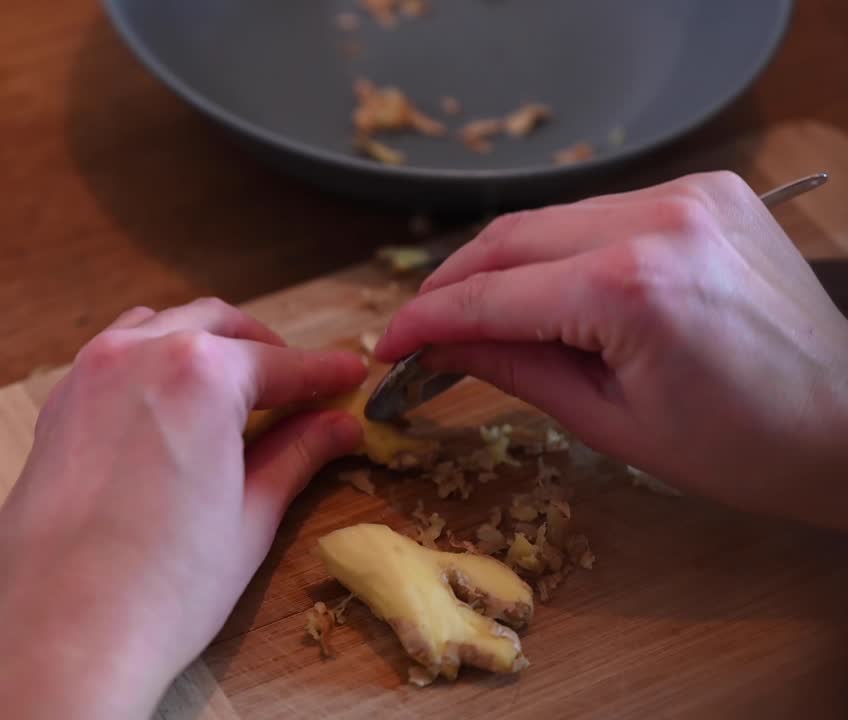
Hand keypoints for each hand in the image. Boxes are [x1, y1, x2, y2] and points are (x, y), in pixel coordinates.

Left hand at [0, 298, 366, 719]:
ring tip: (235, 395)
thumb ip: (295, 456)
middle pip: (216, 326)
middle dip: (263, 349)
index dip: (323, 373)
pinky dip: (153, 366)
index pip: (280, 363)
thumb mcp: (250, 517)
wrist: (58, 634)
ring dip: (203, 346)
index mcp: (199, 373)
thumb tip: (335, 427)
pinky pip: (114, 360)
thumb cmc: (161, 587)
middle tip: (298, 387)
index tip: (348, 379)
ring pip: (159, 329)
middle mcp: (137, 354)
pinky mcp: (55, 408)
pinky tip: (171, 412)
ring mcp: (87, 375)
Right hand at [375, 171, 847, 527]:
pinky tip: (544, 288)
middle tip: (418, 328)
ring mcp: (687, 194)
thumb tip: (438, 347)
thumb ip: (513, 367)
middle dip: (452, 284)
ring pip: (550, 218)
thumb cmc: (744, 447)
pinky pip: (599, 211)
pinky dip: (557, 247)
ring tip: (472, 313)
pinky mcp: (705, 191)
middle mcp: (657, 219)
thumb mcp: (610, 421)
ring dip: (501, 263)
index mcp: (631, 287)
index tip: (388, 345)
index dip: (427, 320)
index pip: (492, 293)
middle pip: (509, 237)